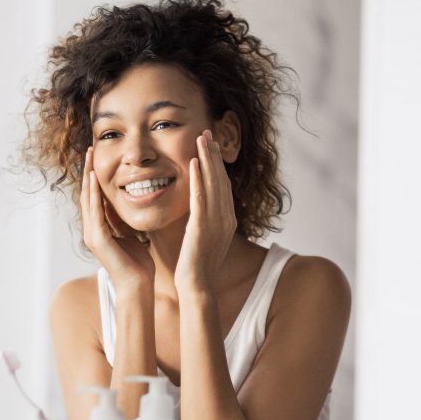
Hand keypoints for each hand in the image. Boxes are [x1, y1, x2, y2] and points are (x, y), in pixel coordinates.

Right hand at [81, 147, 154, 290]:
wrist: (138, 286)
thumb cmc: (138, 264)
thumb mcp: (131, 235)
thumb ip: (122, 221)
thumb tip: (124, 203)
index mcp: (100, 228)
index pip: (95, 197)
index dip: (95, 177)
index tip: (98, 157)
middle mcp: (92, 230)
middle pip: (87, 194)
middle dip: (88, 171)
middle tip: (90, 149)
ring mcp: (92, 234)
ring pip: (87, 199)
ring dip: (88, 177)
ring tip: (90, 157)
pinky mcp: (98, 239)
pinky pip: (94, 211)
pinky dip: (94, 193)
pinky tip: (94, 178)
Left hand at [174, 130, 236, 293]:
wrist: (197, 287)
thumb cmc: (195, 266)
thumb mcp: (202, 237)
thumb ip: (202, 219)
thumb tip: (195, 207)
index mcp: (226, 219)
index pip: (223, 185)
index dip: (217, 163)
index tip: (210, 145)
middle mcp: (225, 217)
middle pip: (221, 179)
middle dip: (214, 154)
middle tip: (207, 132)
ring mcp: (217, 222)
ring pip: (214, 184)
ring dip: (208, 159)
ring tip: (201, 138)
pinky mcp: (203, 228)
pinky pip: (201, 199)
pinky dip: (199, 179)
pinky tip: (194, 163)